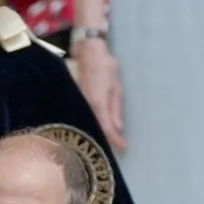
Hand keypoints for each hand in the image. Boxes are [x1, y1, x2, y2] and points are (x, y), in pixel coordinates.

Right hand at [74, 38, 125, 153]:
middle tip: (118, 149)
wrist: (89, 54)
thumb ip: (116, 109)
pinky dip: (95, 125)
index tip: (124, 148)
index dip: (115, 140)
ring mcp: (81, 105)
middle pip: (97, 129)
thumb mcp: (116, 88)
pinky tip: (100, 129)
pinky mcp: (79, 102)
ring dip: (101, 134)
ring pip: (91, 125)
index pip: (107, 128)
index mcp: (98, 104)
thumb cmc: (105, 68)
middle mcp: (88, 107)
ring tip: (111, 142)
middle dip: (107, 141)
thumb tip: (118, 128)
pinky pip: (87, 117)